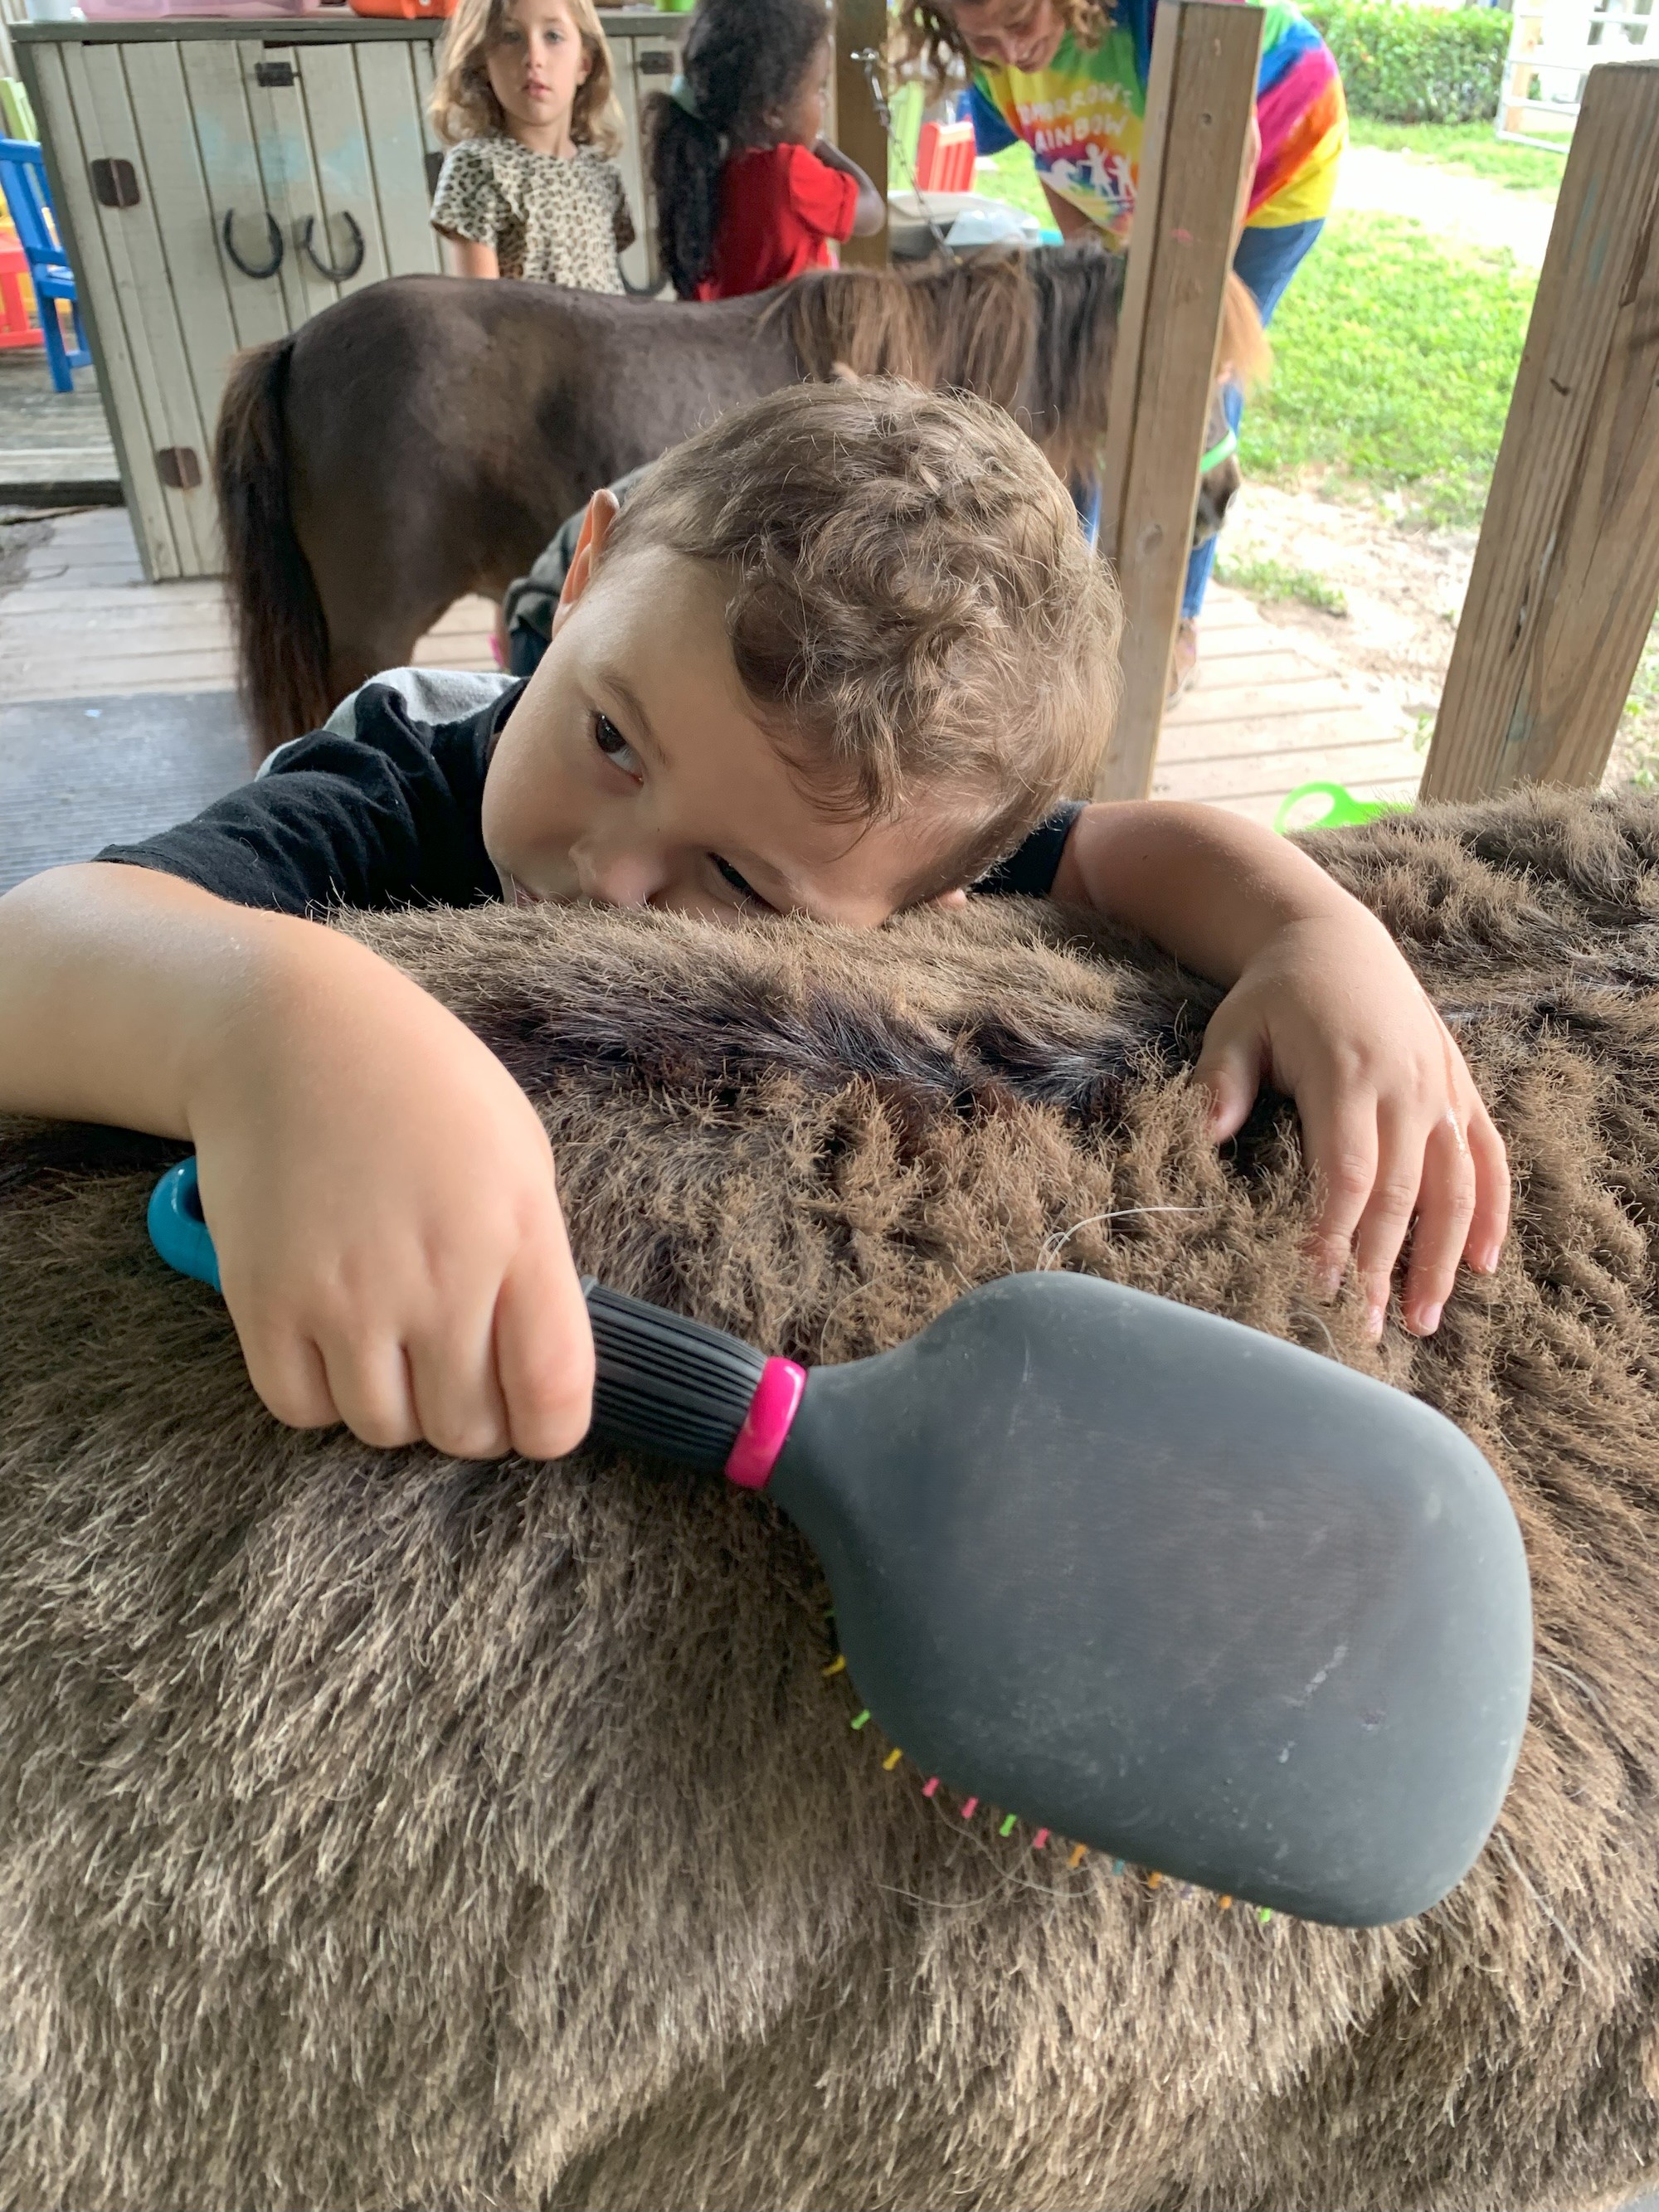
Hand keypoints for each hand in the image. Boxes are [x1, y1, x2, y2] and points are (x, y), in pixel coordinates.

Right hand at [190, 931, 593, 1458]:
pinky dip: (321, 1395)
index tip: (535, 1416)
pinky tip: (334, 1341)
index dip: (549, 1429)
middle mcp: (434, 1277)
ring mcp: (343, 1295)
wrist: (286, 1031)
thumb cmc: (419, 1083)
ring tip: (393, 1343)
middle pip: (465, 1430)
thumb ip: (534, 1261)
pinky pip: (301, 1409)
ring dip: (395, 1405)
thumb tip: (537, 1360)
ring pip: (383, 1429)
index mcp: (516, 1234)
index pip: (553, 1395)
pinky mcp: (263, 1301)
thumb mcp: (518, 1155)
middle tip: (457, 1371)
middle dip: (471, 1416)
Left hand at [1192, 911, 1508, 1339]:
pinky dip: (1493, 1212)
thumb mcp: (1234, 1025)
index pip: (1346, 1170)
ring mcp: (1440, 1089)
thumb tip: (1209, 1135)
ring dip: (1443, 1257)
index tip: (1318, 1287)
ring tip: (1422, 1320)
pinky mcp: (1461, 1090)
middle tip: (1362, 1331)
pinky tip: (1483, 1265)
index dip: (1335, 1233)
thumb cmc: (1274, 995)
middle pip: (1401, 1193)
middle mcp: (1405, 1084)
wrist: (1335, 939)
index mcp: (1345, 1070)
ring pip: (1456, 1186)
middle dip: (1382, 1267)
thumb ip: (1222, 1081)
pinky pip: (1489, 1157)